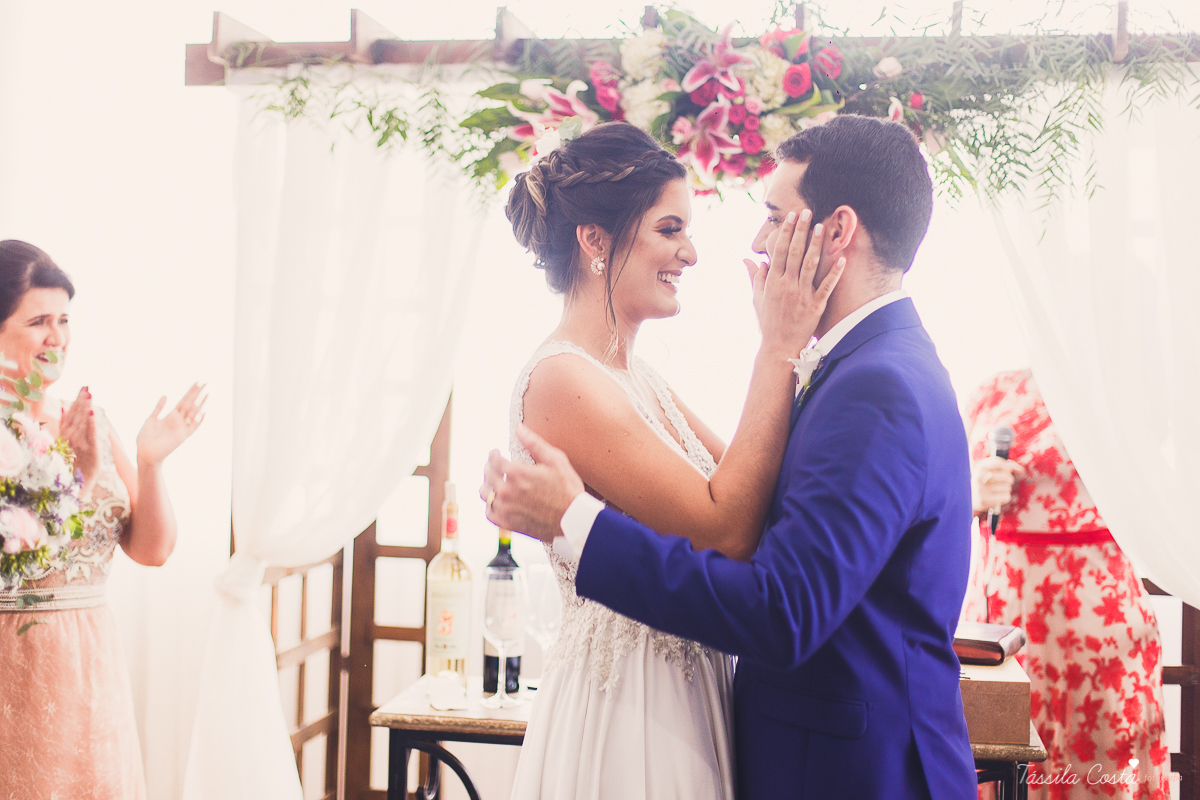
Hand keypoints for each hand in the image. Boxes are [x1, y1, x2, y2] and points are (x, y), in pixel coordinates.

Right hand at [60, 387, 99, 488]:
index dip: (77, 400)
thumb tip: (64, 407)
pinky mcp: (90, 451)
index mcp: (67, 434)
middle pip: (76, 416)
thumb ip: (67, 425)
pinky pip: (90, 435)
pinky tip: (93, 412)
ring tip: (90, 394)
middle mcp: (71, 438)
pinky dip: (92, 424)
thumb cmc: (76, 463)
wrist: (78, 486)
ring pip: (83, 423)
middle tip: (87, 386)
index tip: (83, 387)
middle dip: (82, 400)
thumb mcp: (71, 443)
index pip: (72, 413)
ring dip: (86, 408)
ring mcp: (80, 444)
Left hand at [136, 383, 205, 466]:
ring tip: (206, 393)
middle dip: (197, 394)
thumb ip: (158, 408)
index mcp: (171, 416)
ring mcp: (181, 427)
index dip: (190, 392)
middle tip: (205, 383)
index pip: (183, 401)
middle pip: (190, 404)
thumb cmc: (145, 439)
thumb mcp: (150, 420)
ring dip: (200, 403)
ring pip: (193, 412)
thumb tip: (166, 396)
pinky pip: (193, 427)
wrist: (144, 452)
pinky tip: (203, 412)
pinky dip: (198, 420)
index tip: (197, 383)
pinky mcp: (182, 436)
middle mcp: (178, 420)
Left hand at [480, 424, 584, 543]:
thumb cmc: (567, 489)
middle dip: (490, 466)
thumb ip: (534, 444)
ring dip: (487, 485)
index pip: (494, 459)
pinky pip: (489, 513)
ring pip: (485, 493)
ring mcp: (506, 509)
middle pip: (487, 474)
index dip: (494, 454)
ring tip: (494, 482)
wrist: (573, 520)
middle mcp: (506, 491)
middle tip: (495, 465)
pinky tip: (497, 501)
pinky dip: (490, 505)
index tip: (496, 452)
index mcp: (517, 473)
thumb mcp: (555, 460)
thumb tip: (519, 429)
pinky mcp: (508, 523)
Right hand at [745, 210, 845, 358]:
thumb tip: (748, 259)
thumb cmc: (768, 322)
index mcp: (773, 282)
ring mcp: (802, 295)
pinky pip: (827, 286)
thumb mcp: (757, 299)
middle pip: (794, 253)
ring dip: (816, 244)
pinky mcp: (815, 306)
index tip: (792, 217)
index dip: (786, 232)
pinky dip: (835, 272)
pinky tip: (842, 257)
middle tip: (808, 212)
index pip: (779, 251)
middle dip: (801, 231)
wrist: (779, 348)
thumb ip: (756, 277)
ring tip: (822, 227)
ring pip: (810, 265)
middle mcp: (787, 286)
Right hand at [972, 456, 1025, 514]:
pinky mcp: (984, 500)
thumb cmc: (984, 481)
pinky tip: (998, 497)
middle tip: (1004, 482)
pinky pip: (1006, 497)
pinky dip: (1005, 497)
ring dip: (1006, 489)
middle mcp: (979, 477)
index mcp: (980, 467)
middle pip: (1007, 476)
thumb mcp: (990, 470)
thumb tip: (1021, 470)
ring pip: (1007, 487)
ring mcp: (981, 489)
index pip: (999, 463)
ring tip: (998, 490)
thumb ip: (1006, 466)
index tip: (1007, 470)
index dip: (1008, 467)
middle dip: (1009, 480)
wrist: (968, 498)